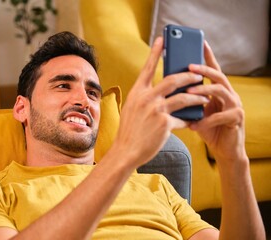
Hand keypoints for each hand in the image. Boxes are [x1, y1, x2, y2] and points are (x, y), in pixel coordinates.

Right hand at [113, 37, 208, 168]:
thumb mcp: (132, 109)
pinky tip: (193, 122)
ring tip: (204, 97)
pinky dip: (188, 121)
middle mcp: (146, 98)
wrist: (126, 151)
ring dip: (196, 97)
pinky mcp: (165, 124)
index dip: (155, 53)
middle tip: (198, 75)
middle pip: (172, 80)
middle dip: (188, 76)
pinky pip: (182, 119)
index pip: (147, 68)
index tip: (162, 40)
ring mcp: (156, 110)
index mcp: (137, 92)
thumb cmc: (129, 131)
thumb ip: (144, 98)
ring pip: (183, 98)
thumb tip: (161, 92)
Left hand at [187, 41, 246, 164]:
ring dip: (203, 91)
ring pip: (221, 91)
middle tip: (189, 66)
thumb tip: (168, 87)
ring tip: (188, 92)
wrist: (222, 150)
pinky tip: (194, 125)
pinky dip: (206, 120)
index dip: (208, 57)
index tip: (201, 43)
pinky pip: (221, 115)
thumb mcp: (196, 111)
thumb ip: (188, 99)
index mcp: (218, 90)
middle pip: (218, 75)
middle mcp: (229, 94)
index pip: (213, 70)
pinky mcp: (236, 119)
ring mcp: (235, 105)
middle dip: (204, 69)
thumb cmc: (208, 128)